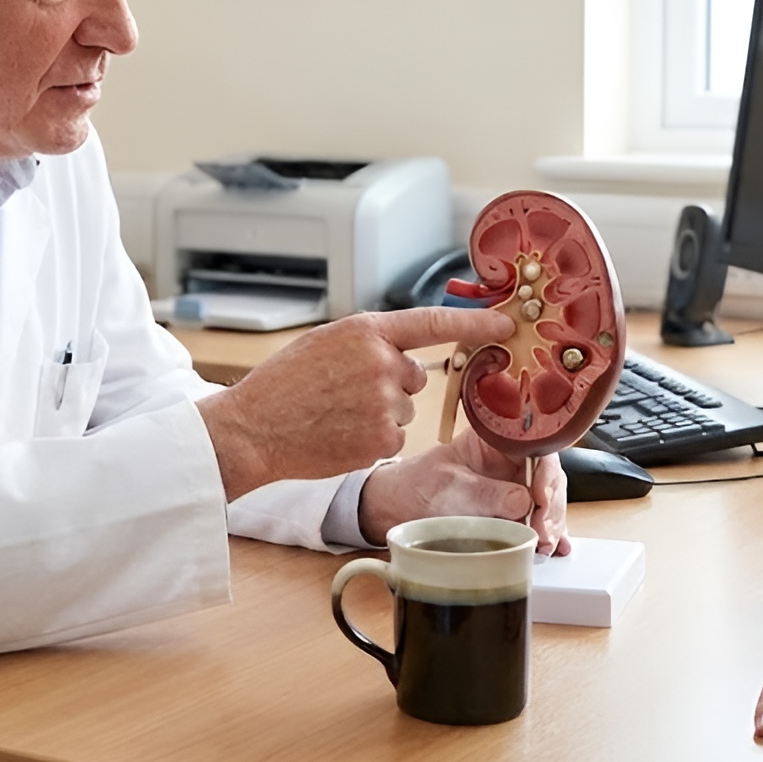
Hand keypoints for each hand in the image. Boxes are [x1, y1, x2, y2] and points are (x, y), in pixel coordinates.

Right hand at [196, 307, 513, 500]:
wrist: (254, 428)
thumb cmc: (283, 385)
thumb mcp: (324, 342)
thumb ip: (369, 342)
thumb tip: (407, 354)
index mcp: (367, 330)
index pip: (434, 322)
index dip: (476, 321)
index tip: (509, 322)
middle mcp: (381, 363)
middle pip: (415, 375)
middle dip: (390, 385)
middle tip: (344, 393)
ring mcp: (384, 403)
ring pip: (404, 409)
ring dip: (379, 414)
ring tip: (335, 414)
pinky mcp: (383, 439)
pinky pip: (395, 438)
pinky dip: (372, 440)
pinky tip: (340, 435)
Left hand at [359, 430, 569, 554]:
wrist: (393, 509)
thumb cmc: (414, 487)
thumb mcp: (448, 488)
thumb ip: (485, 494)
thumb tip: (524, 501)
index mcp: (494, 441)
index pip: (535, 447)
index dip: (546, 471)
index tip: (541, 497)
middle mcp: (509, 462)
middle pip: (548, 476)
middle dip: (552, 505)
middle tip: (543, 532)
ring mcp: (511, 487)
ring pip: (548, 500)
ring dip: (553, 523)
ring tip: (546, 544)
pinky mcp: (511, 512)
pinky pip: (538, 519)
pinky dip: (550, 532)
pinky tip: (558, 546)